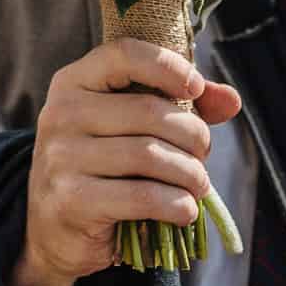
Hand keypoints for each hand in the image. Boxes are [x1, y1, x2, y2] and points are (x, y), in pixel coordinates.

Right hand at [9, 39, 239, 285]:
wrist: (53, 230)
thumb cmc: (102, 167)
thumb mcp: (132, 127)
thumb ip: (179, 105)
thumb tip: (232, 100)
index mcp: (73, 82)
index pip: (123, 54)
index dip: (167, 66)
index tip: (196, 89)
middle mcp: (61, 113)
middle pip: (149, 111)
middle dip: (192, 134)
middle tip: (204, 153)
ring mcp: (61, 158)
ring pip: (150, 155)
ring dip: (190, 173)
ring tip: (198, 184)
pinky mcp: (71, 201)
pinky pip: (142, 196)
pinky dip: (176, 205)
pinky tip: (185, 210)